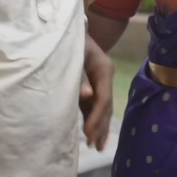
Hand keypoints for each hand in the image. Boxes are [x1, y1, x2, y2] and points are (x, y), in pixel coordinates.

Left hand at [80, 33, 113, 150]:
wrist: (70, 31)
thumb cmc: (70, 42)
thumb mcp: (74, 54)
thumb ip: (79, 76)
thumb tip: (87, 96)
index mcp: (104, 70)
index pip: (103, 98)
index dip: (97, 117)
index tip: (89, 134)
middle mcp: (104, 78)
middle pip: (106, 106)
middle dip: (101, 126)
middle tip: (95, 146)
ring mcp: (99, 83)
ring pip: (103, 108)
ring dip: (100, 127)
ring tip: (98, 146)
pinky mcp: (91, 87)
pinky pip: (94, 107)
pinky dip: (94, 120)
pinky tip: (92, 134)